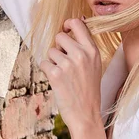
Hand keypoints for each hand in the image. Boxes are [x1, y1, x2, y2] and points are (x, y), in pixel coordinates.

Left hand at [40, 18, 102, 134]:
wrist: (86, 114)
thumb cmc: (89, 91)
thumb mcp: (94, 65)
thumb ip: (85, 48)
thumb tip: (71, 27)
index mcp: (93, 51)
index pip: (78, 24)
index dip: (68, 24)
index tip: (65, 28)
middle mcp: (81, 54)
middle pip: (60, 37)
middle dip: (59, 47)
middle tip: (65, 62)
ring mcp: (68, 64)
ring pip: (51, 52)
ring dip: (53, 62)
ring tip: (64, 76)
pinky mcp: (55, 74)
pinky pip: (44, 63)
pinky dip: (47, 72)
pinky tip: (57, 81)